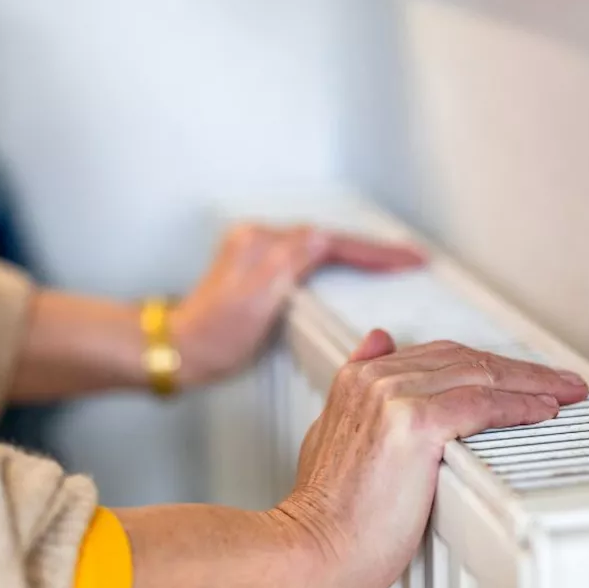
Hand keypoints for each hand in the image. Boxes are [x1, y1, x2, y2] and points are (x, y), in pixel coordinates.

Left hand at [171, 223, 423, 384]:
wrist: (178, 350)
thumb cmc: (212, 337)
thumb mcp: (254, 301)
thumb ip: (287, 264)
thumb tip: (320, 237)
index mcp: (264, 245)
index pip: (331, 241)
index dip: (374, 252)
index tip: (408, 259)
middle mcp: (260, 240)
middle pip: (330, 239)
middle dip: (372, 248)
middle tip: (410, 259)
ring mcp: (258, 252)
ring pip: (320, 245)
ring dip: (356, 252)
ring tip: (390, 262)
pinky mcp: (258, 269)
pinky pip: (307, 256)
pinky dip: (334, 261)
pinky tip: (348, 269)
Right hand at [275, 330, 588, 587]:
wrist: (311, 547)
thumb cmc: (326, 512)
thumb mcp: (332, 432)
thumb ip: (359, 392)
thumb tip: (379, 344)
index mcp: (359, 377)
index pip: (439, 355)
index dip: (486, 362)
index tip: (520, 375)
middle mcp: (376, 378)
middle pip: (466, 358)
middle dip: (519, 368)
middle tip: (561, 381)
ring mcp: (394, 397)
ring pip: (481, 374)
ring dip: (531, 382)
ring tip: (566, 392)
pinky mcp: (414, 424)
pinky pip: (483, 403)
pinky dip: (519, 405)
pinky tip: (544, 411)